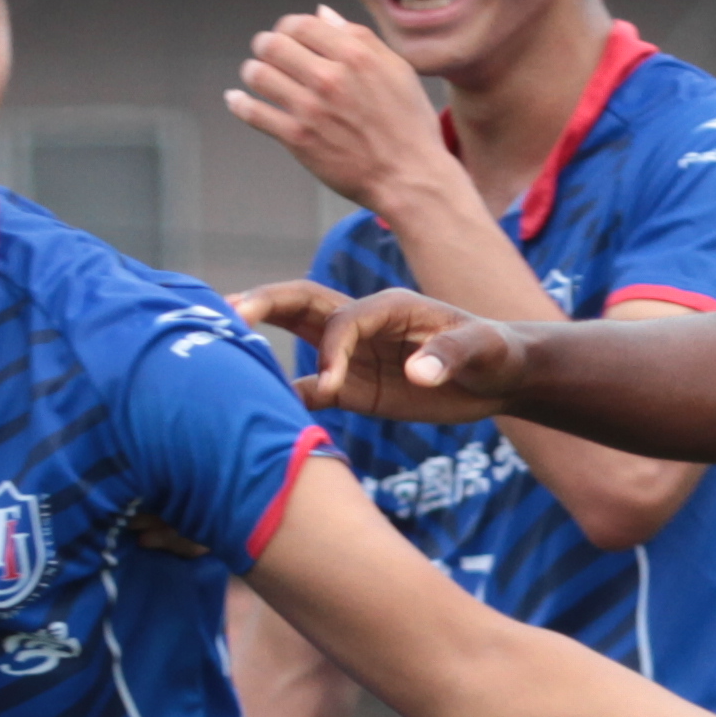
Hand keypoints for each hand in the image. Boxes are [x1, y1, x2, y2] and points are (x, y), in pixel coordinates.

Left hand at [225, 11, 471, 221]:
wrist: (409, 177)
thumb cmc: (408, 123)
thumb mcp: (397, 69)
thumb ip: (359, 36)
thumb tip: (321, 13)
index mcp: (355, 55)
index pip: (301, 25)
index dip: (288, 27)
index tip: (287, 36)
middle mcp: (330, 78)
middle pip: (274, 45)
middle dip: (265, 44)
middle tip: (266, 51)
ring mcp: (310, 110)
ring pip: (259, 75)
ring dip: (252, 70)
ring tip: (255, 74)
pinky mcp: (297, 139)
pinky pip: (255, 114)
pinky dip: (239, 103)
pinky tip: (235, 99)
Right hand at [234, 277, 522, 424]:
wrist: (500, 376)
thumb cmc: (495, 353)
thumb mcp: (484, 351)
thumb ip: (450, 356)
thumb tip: (417, 372)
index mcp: (390, 307)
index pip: (343, 319)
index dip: (331, 349)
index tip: (331, 385)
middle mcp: (362, 324)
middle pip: (300, 303)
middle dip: (263, 305)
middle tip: (225, 315)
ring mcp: (352, 355)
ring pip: (294, 340)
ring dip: (259, 343)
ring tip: (215, 354)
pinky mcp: (352, 387)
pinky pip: (308, 389)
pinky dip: (283, 398)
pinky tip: (253, 413)